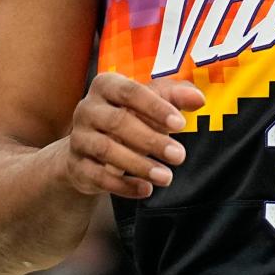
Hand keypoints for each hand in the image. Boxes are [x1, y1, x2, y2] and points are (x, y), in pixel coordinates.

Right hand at [62, 72, 204, 199]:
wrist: (88, 147)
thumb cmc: (127, 116)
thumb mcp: (150, 102)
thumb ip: (175, 96)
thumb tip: (199, 98)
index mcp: (105, 85)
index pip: (130, 92)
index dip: (155, 108)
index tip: (181, 124)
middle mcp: (87, 109)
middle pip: (118, 122)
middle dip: (151, 140)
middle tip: (180, 156)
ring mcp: (78, 138)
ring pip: (106, 150)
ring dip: (139, 165)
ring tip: (167, 177)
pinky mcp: (76, 165)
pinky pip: (98, 176)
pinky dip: (123, 186)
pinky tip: (146, 189)